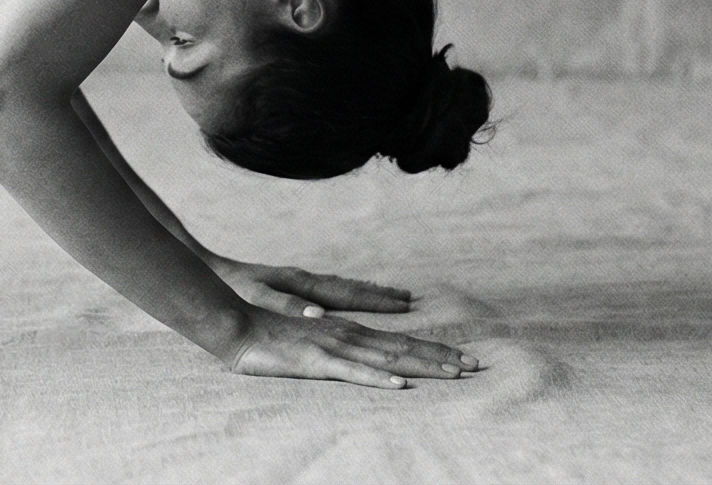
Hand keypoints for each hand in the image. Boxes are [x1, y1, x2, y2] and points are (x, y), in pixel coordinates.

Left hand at [203, 254, 412, 316]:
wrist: (212, 269)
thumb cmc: (233, 287)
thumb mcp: (257, 298)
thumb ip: (286, 305)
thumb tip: (316, 314)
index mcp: (302, 286)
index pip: (346, 295)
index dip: (375, 302)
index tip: (403, 305)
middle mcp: (307, 281)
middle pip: (352, 288)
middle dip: (382, 296)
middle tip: (410, 299)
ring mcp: (301, 280)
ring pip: (344, 286)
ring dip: (370, 292)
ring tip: (394, 296)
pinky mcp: (293, 283)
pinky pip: (332, 288)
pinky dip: (352, 292)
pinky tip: (356, 296)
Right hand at [221, 306, 480, 387]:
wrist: (235, 324)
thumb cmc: (270, 335)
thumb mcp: (312, 341)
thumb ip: (337, 348)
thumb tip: (362, 358)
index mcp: (349, 333)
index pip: (400, 342)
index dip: (433, 349)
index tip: (463, 359)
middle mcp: (349, 336)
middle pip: (404, 348)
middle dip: (442, 357)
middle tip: (476, 366)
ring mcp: (334, 348)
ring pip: (388, 360)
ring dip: (423, 365)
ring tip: (454, 373)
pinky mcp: (316, 362)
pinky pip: (352, 373)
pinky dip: (377, 379)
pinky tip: (399, 386)